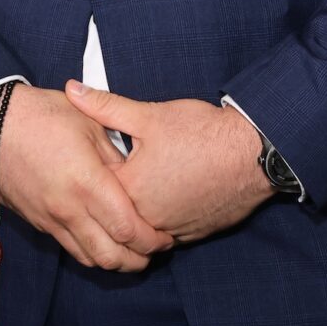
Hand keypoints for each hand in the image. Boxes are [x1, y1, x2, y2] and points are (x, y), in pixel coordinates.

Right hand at [0, 85, 175, 271]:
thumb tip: (136, 178)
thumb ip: (116, 156)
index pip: (128, 229)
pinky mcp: (39, 223)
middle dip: (140, 260)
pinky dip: (93, 253)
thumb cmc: (43, 116)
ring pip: (90, 259)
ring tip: (134, 251)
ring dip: (117, 263)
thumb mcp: (89, 124)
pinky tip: (104, 242)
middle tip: (157, 250)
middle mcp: (70, 209)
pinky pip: (71, 249)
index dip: (152, 240)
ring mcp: (52, 220)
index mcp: (88, 183)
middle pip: (112, 256)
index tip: (167, 236)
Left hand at [64, 81, 276, 245]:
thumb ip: (105, 106)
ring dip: (137, 208)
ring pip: (141, 225)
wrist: (254, 154)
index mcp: (130, 189)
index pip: (93, 186)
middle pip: (116, 209)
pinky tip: (166, 195)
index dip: (89, 167)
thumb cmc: (203, 133)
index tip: (87, 155)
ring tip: (144, 181)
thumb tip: (72, 89)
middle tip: (120, 167)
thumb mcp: (150, 114)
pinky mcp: (192, 236)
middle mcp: (146, 218)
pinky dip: (161, 217)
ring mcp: (171, 231)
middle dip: (111, 191)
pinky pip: (165, 232)